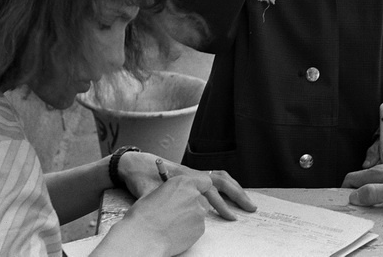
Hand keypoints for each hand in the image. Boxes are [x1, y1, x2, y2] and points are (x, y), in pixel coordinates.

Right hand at [99, 175, 209, 255]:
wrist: (143, 237)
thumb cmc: (143, 215)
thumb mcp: (155, 193)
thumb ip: (171, 192)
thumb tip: (173, 195)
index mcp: (183, 182)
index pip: (204, 181)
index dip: (199, 188)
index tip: (193, 193)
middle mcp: (194, 195)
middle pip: (202, 199)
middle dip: (194, 204)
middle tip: (179, 211)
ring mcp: (199, 212)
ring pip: (200, 213)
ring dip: (191, 216)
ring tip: (174, 223)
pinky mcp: (200, 229)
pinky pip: (198, 226)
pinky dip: (190, 228)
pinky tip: (175, 231)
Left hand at [119, 152, 256, 219]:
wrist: (132, 164)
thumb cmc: (139, 176)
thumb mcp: (144, 190)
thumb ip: (154, 199)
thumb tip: (159, 209)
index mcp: (184, 176)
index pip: (211, 188)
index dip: (221, 204)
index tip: (230, 217)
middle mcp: (191, 173)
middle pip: (221, 180)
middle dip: (237, 193)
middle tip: (250, 206)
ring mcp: (190, 174)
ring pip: (218, 177)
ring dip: (233, 188)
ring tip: (244, 200)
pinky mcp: (188, 177)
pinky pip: (211, 179)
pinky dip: (223, 186)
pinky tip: (227, 196)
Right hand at [342, 158, 382, 207]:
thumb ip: (374, 193)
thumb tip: (354, 197)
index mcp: (379, 173)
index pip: (351, 178)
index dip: (344, 190)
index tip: (343, 203)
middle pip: (361, 180)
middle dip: (353, 192)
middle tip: (354, 209)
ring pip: (373, 182)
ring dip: (367, 192)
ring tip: (368, 207)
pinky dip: (380, 192)